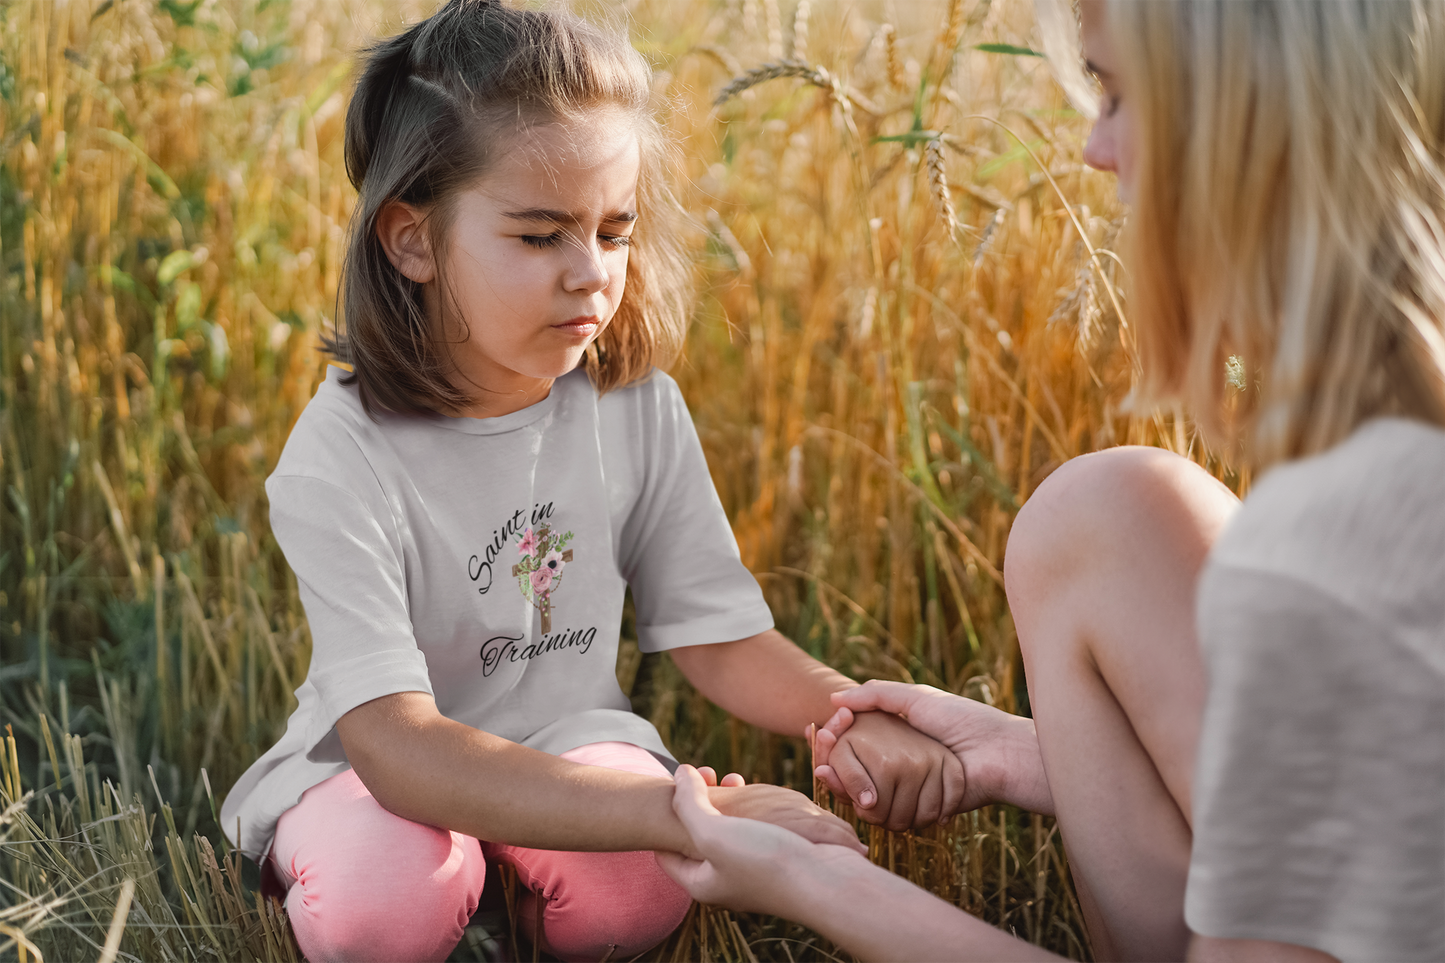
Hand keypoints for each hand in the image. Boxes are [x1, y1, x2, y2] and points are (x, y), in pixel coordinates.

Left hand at [656, 765, 869, 914]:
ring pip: (729, 829)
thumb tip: (680, 774)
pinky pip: (755, 829)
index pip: (666, 853)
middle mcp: (724, 879)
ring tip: (734, 777)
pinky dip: (753, 808)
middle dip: (699, 801)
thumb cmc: (765, 862)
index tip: (679, 784)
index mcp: (702, 882)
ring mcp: (752, 869)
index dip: (666, 815)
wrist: (827, 881)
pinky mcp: (777, 859)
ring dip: (727, 800)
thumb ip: (688, 802)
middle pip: (699, 837)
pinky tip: (761, 792)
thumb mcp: (712, 832)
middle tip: (711, 774)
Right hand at [814, 680, 1052, 815]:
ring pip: (865, 793)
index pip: (856, 741)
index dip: (835, 739)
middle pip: (856, 770)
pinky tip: (853, 796)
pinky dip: (867, 804)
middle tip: (819, 762)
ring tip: (828, 776)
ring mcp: (908, 790)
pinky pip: (886, 812)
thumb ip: (875, 696)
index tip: (820, 731)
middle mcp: (900, 765)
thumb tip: (834, 699)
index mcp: (898, 738)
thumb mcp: (915, 699)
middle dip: (834, 766)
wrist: (996, 755)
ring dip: (845, 787)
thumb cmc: (962, 721)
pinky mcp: (917, 811)